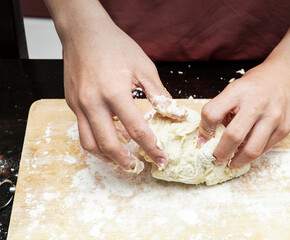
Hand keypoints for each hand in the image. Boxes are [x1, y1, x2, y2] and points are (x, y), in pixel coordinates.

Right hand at [63, 20, 177, 171]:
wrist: (83, 32)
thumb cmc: (115, 46)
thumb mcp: (143, 67)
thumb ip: (160, 95)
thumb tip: (177, 114)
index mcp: (114, 92)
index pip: (136, 129)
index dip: (151, 147)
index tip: (161, 159)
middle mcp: (93, 102)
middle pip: (109, 144)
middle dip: (127, 161)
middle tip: (140, 167)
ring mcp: (78, 104)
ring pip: (89, 144)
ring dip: (107, 157)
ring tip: (124, 159)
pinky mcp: (71, 104)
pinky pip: (82, 130)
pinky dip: (97, 141)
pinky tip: (112, 138)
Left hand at [198, 59, 289, 168]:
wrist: (287, 75)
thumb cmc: (256, 84)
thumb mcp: (234, 89)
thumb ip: (221, 110)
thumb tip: (207, 137)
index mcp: (238, 92)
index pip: (212, 114)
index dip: (204, 130)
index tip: (203, 139)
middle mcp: (257, 105)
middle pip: (233, 136)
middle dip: (220, 153)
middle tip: (215, 158)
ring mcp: (273, 118)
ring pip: (251, 150)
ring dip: (237, 161)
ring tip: (230, 162)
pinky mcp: (284, 129)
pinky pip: (264, 149)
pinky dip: (252, 155)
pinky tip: (245, 153)